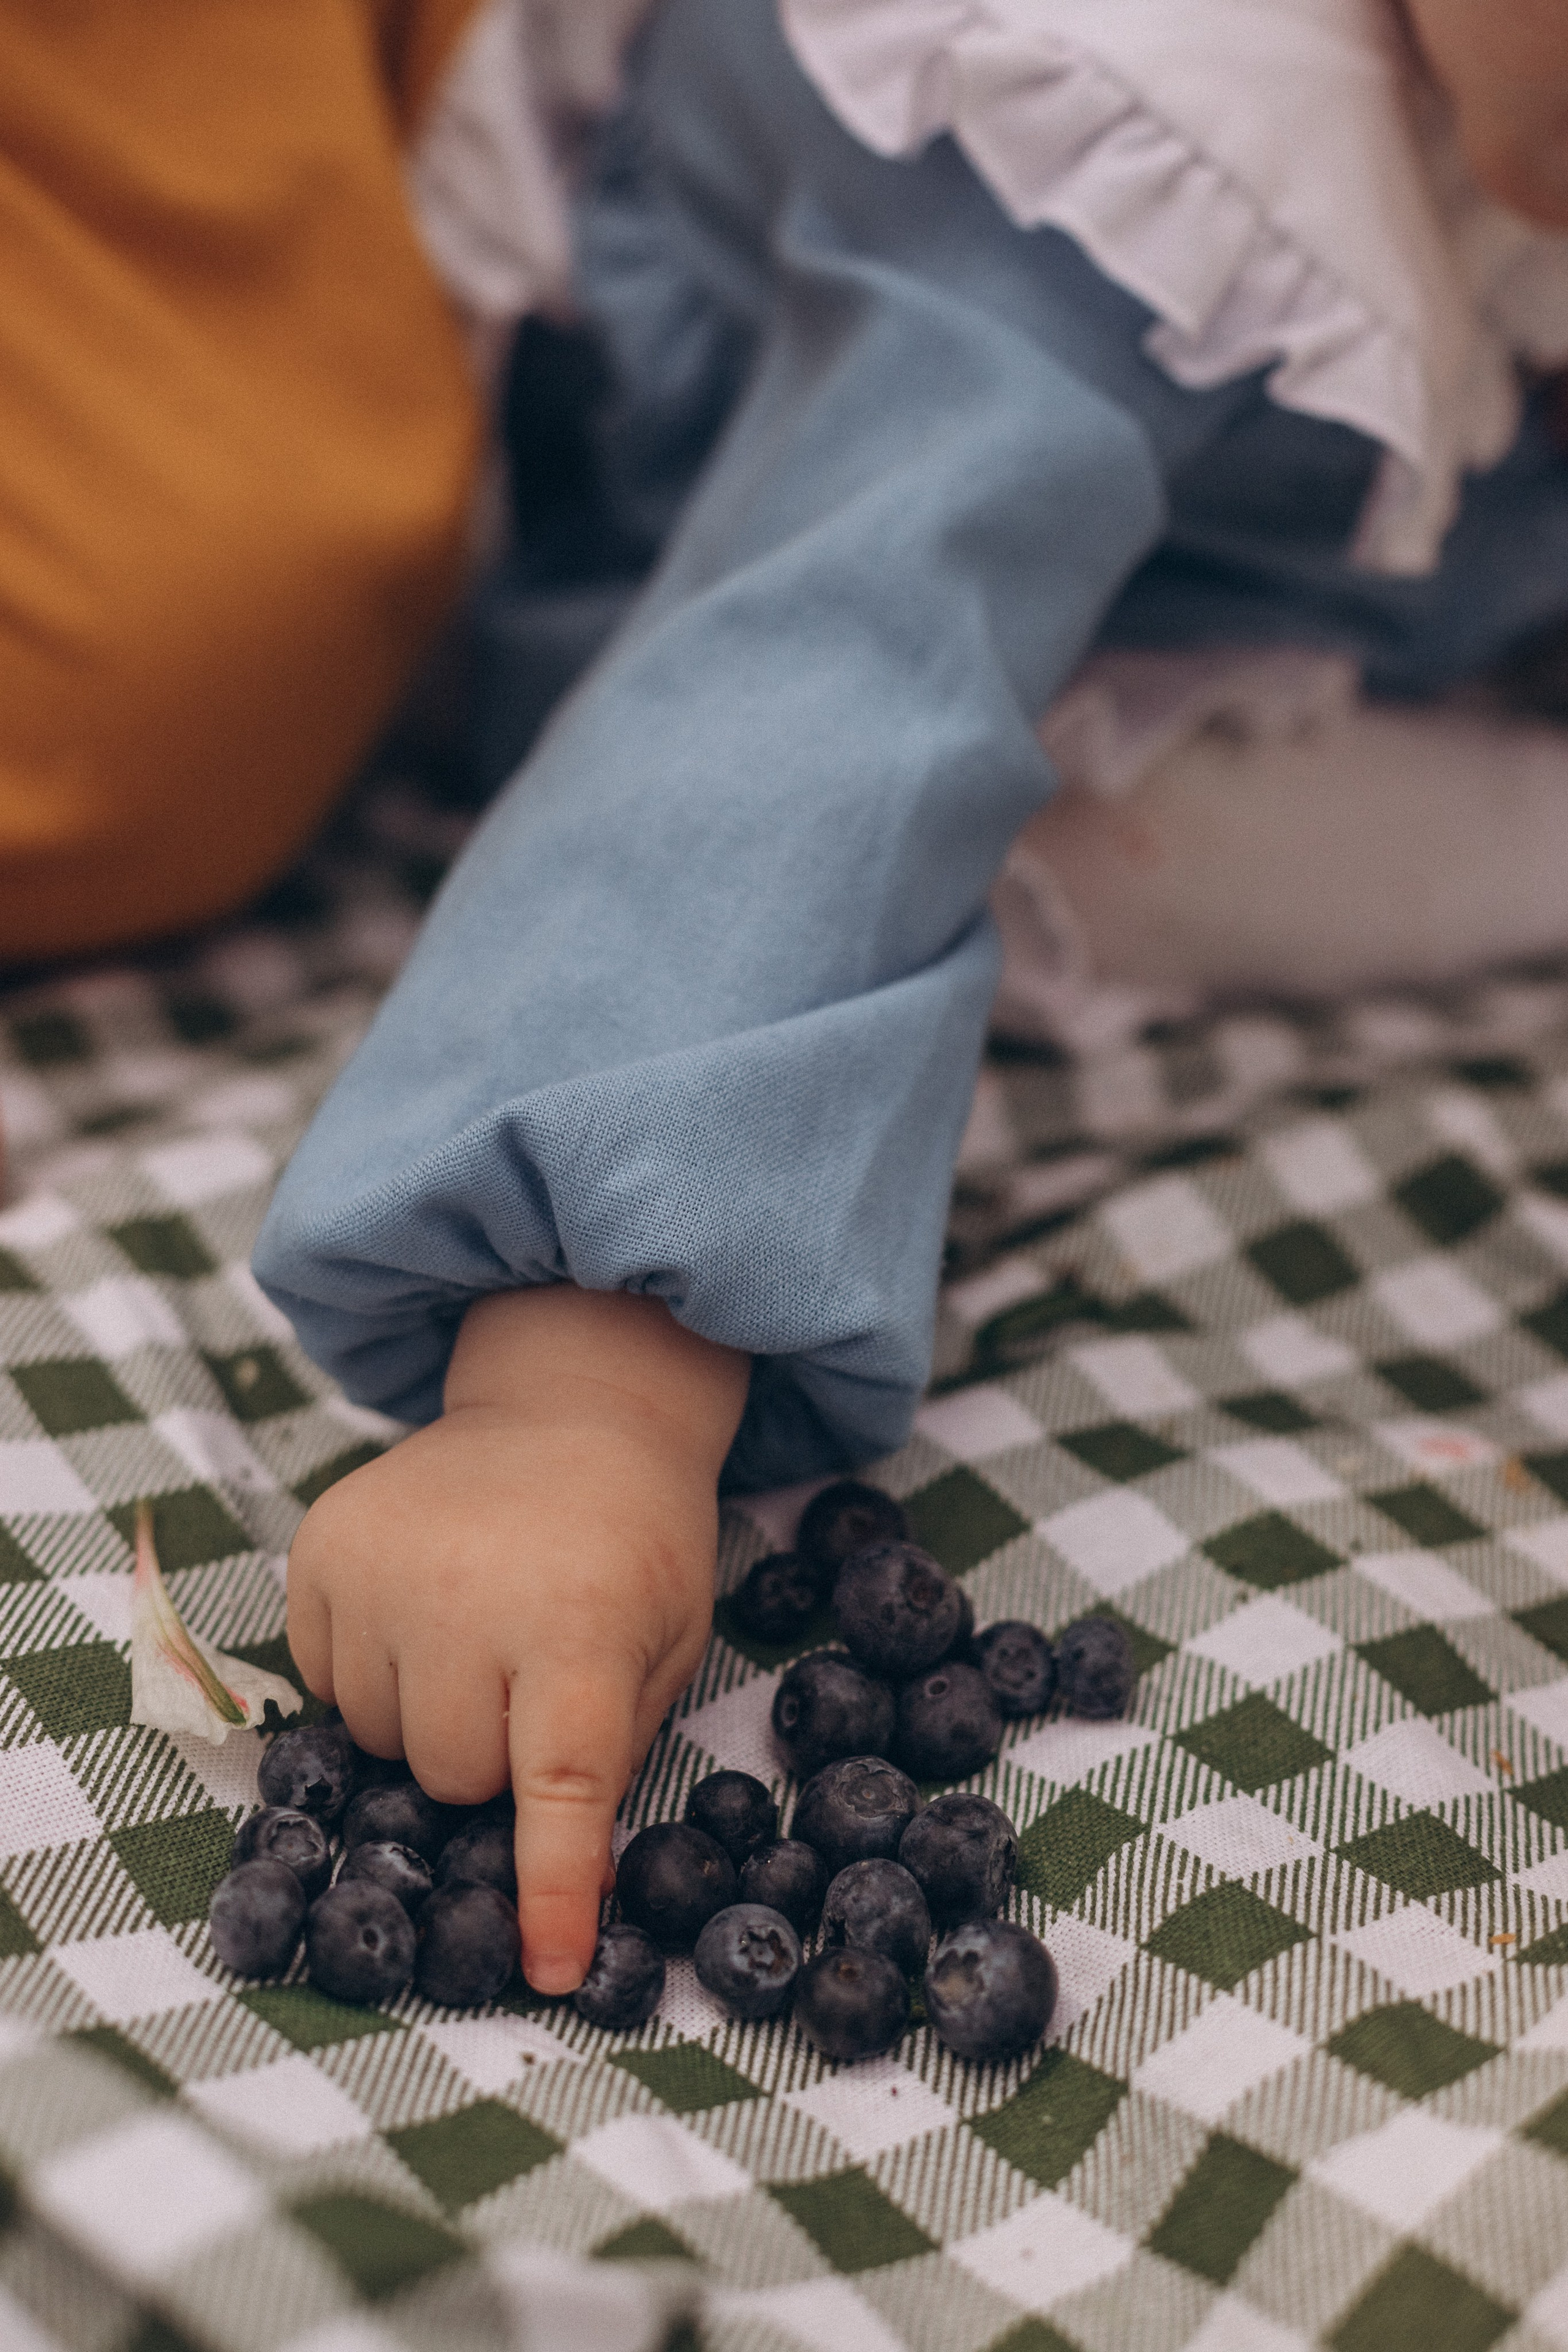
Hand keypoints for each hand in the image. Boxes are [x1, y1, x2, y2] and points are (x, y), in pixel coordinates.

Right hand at [285, 1286, 748, 1991]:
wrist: (573, 1409)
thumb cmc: (637, 1545)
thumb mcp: (669, 1646)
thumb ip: (615, 1759)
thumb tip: (568, 1899)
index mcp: (578, 1625)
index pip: (556, 1786)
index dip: (552, 1886)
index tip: (548, 1968)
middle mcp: (467, 1596)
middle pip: (449, 1776)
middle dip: (488, 1763)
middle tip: (528, 1687)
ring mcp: (380, 1568)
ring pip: (375, 1739)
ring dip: (424, 1719)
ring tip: (476, 1637)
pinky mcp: (320, 1547)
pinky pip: (320, 1681)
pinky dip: (368, 1672)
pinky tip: (422, 1611)